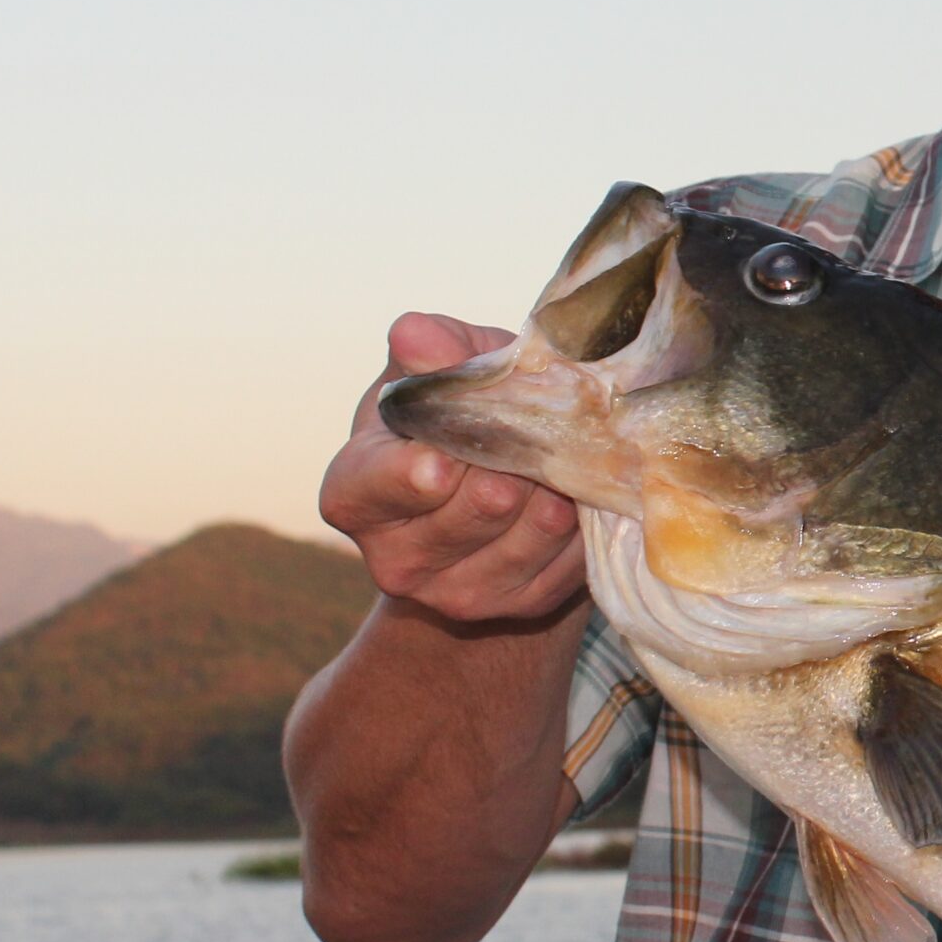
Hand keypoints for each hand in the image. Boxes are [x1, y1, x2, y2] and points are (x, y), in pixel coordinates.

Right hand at [320, 313, 585, 622]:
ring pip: (531, 534)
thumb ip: (435, 350)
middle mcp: (396, 558)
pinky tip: (580, 493)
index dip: (408, 477)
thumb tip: (415, 335)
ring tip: (565, 452)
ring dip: (560, 484)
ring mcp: (457, 593)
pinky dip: (585, 520)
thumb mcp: (447, 368)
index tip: (444, 462)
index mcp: (356, 491)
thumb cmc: (464, 413)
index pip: (372, 488)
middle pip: (474, 507)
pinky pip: (569, 560)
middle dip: (519, 458)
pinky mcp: (518, 607)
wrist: (504, 486)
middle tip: (544, 423)